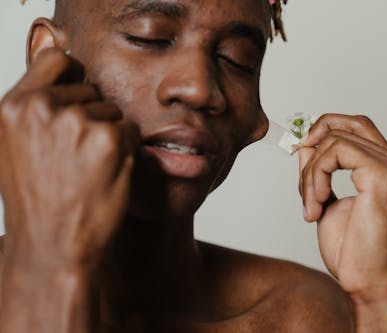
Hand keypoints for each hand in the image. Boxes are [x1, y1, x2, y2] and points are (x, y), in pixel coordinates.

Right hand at [0, 48, 139, 272]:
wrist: (54, 245)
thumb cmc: (38, 201)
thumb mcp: (14, 146)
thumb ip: (33, 107)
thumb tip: (61, 62)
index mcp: (14, 107)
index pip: (57, 59)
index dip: (74, 76)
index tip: (79, 97)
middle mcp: (42, 108)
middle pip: (91, 89)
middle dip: (93, 115)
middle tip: (79, 155)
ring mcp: (76, 122)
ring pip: (113, 111)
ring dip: (110, 135)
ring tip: (89, 168)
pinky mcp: (109, 139)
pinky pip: (132, 130)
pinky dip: (127, 150)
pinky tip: (107, 173)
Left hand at [298, 114, 386, 329]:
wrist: (371, 287)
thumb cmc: (356, 253)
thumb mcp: (327, 203)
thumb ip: (319, 172)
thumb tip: (304, 147)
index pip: (358, 128)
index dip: (325, 130)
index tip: (301, 151)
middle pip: (350, 123)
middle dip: (314, 136)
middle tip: (297, 159)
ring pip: (336, 140)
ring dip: (310, 172)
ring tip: (311, 206)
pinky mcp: (384, 176)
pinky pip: (336, 151)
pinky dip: (315, 175)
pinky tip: (316, 204)